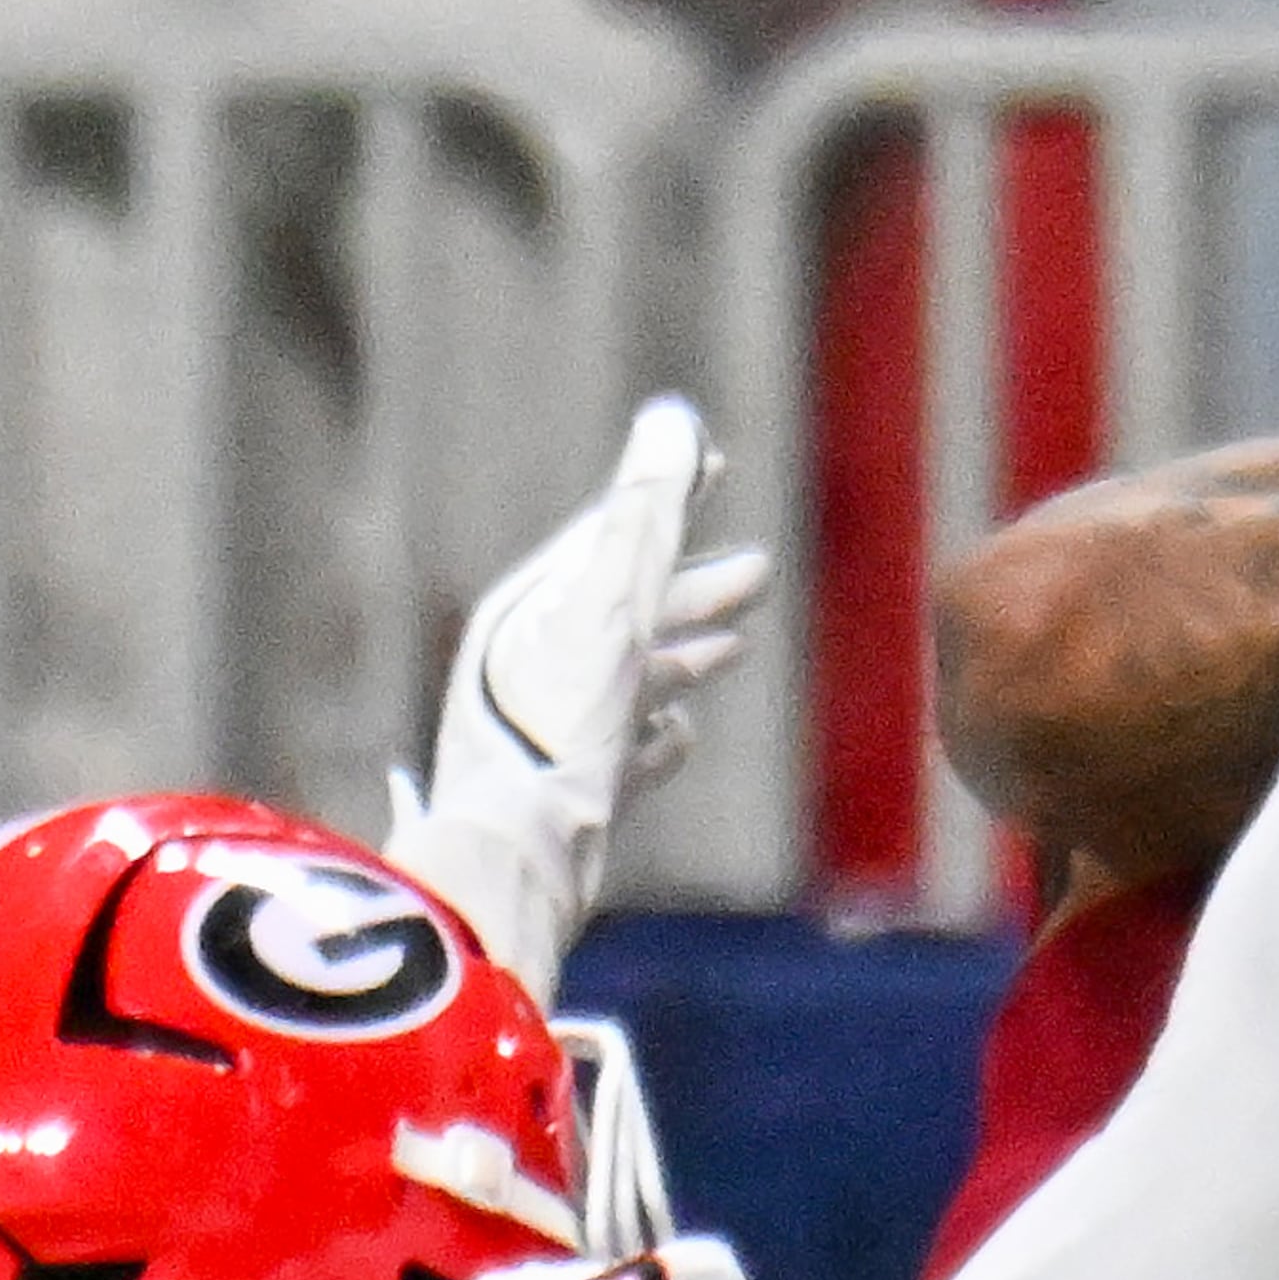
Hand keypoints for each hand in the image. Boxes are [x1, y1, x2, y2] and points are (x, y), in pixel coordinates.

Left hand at [384, 395, 769, 997]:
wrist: (517, 859)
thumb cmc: (559, 729)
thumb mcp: (610, 607)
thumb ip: (644, 516)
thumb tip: (672, 420)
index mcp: (531, 613)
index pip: (609, 536)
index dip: (667, 499)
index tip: (717, 469)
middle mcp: (529, 669)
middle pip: (626, 611)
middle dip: (694, 586)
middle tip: (761, 571)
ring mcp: (550, 736)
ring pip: (629, 678)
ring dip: (685, 653)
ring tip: (733, 645)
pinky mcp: (567, 798)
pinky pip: (622, 750)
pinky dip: (660, 733)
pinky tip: (680, 736)